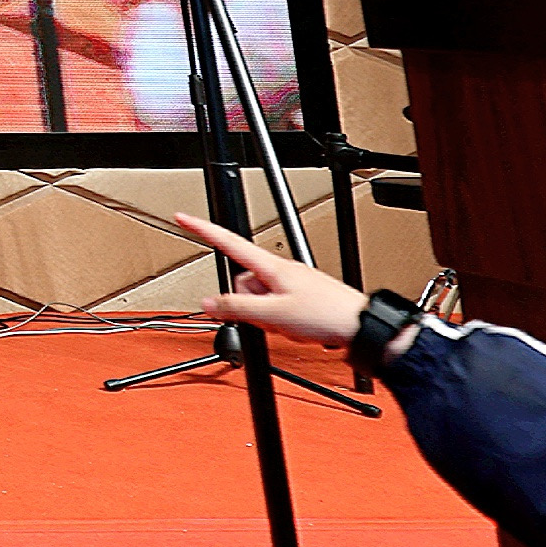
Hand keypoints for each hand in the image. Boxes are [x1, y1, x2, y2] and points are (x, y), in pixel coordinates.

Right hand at [177, 214, 378, 354]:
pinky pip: (275, 309)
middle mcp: (281, 271)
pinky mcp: (301, 300)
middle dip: (246, 304)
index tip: (185, 218)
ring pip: (258, 299)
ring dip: (265, 317)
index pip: (229, 242)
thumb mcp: (273, 314)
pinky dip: (278, 321)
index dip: (204, 230)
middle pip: (242, 283)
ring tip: (287, 325)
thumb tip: (210, 303)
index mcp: (272, 266)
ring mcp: (292, 286)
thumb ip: (237, 308)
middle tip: (267, 318)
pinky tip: (295, 329)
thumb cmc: (326, 314)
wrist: (360, 328)